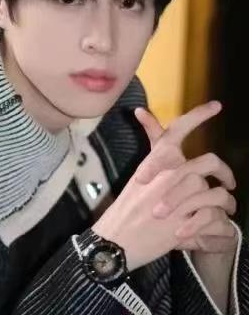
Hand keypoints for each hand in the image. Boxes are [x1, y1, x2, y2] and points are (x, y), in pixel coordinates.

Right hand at [92, 101, 235, 270]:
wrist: (116, 240)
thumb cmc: (123, 210)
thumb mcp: (136, 181)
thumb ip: (153, 160)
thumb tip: (149, 129)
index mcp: (154, 164)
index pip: (176, 132)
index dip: (197, 115)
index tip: (216, 106)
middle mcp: (167, 177)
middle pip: (208, 162)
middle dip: (224, 170)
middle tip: (230, 181)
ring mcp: (176, 200)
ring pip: (215, 191)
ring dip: (226, 201)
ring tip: (228, 207)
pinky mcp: (184, 224)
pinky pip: (215, 219)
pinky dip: (221, 225)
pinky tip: (221, 227)